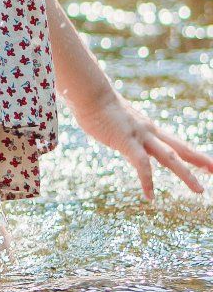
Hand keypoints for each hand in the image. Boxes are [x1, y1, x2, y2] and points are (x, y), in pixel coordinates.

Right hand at [74, 84, 212, 199]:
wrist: (90, 94)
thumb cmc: (99, 107)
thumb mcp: (119, 123)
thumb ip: (125, 132)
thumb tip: (121, 136)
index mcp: (149, 129)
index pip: (177, 144)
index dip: (194, 155)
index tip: (209, 166)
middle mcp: (150, 132)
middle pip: (181, 149)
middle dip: (200, 161)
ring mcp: (140, 136)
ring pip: (170, 157)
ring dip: (186, 174)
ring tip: (199, 190)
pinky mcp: (126, 141)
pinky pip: (141, 164)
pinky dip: (147, 180)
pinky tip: (150, 196)